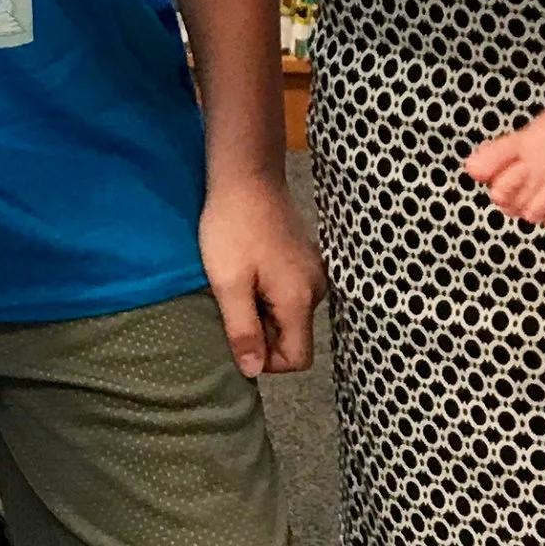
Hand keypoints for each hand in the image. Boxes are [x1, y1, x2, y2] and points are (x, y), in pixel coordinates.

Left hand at [199, 166, 322, 376]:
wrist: (246, 174)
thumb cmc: (233, 226)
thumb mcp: (228, 282)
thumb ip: (242, 330)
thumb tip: (253, 371)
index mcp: (300, 300)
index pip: (298, 360)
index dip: (265, 360)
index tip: (236, 333)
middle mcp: (316, 289)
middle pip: (293, 337)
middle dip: (260, 331)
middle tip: (230, 302)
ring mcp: (313, 271)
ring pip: (289, 314)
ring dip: (261, 310)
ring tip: (236, 282)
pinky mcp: (305, 257)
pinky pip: (288, 292)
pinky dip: (266, 291)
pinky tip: (246, 267)